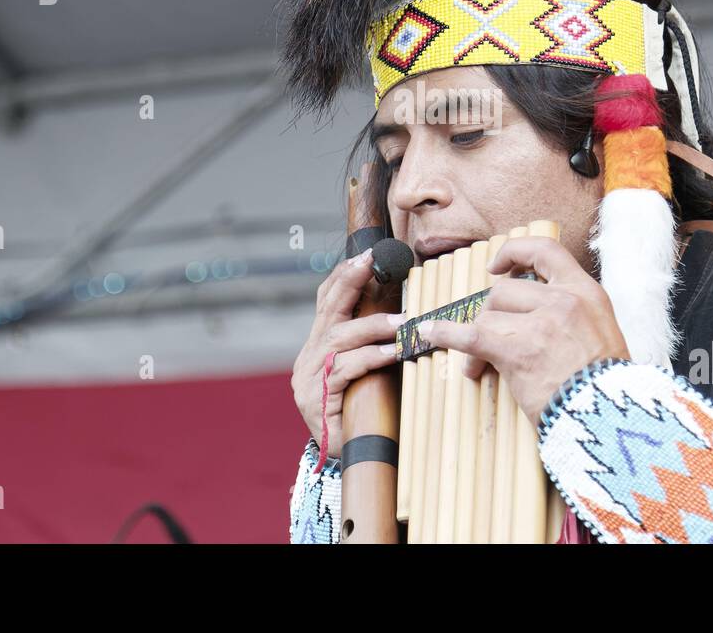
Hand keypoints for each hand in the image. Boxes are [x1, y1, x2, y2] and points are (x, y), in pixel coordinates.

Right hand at [291, 248, 405, 457]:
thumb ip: (373, 344)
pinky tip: (392, 353)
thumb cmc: (363, 411)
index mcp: (318, 346)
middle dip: (349, 282)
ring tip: (401, 323)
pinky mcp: (317, 399)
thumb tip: (404, 312)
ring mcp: (309, 378)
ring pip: (339, 338)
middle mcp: (309, 357)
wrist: (347, 458)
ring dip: (372, 326)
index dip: (344, 276)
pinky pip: (346, 370)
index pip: (326, 301)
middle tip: (370, 262)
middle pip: (327, 309)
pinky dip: (371, 358)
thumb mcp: (367, 370)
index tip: (365, 254)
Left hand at [415, 236, 629, 427]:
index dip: (515, 252)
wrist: (611, 419)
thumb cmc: (607, 388)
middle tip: (492, 341)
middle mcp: (563, 301)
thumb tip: (537, 316)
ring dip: (478, 338)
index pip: (545, 251)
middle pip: (505, 291)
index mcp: (587, 293)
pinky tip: (431, 333)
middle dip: (491, 315)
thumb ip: (573, 317)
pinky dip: (446, 334)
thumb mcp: (604, 335)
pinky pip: (470, 335)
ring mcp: (540, 324)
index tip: (496, 266)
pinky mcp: (517, 350)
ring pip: (488, 315)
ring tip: (480, 364)